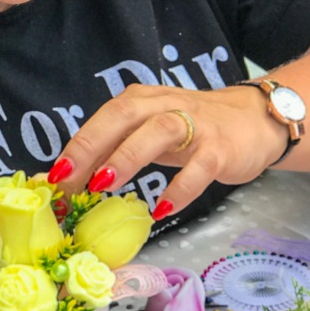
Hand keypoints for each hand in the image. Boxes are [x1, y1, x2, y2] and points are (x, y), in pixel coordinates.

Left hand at [49, 84, 286, 217]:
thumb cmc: (192, 129)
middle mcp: (165, 106)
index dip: (76, 145)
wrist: (256, 119)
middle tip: (68, 178)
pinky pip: (198, 168)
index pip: (103, 119)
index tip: (54, 176)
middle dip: (92, 145)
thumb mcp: (149, 132)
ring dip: (127, 157)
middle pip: (123, 117)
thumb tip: (69, 178)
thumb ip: (114, 149)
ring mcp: (196, 126)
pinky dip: (179, 188)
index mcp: (141, 101)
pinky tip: (161, 209)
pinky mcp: (221, 149)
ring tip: (104, 185)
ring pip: (158, 132)